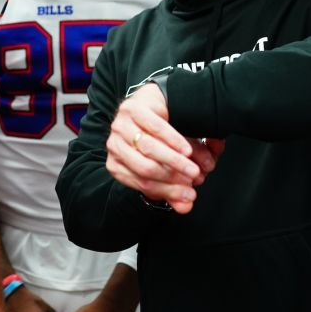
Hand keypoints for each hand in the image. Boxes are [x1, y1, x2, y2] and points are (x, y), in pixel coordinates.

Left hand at [106, 83, 220, 213]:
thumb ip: (173, 188)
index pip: (143, 184)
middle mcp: (114, 146)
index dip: (168, 192)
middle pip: (146, 168)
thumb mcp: (164, 167)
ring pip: (150, 149)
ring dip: (175, 161)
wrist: (151, 103)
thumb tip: (185, 208)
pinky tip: (187, 149)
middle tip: (196, 179)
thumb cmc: (156, 139)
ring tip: (195, 167)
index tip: (190, 196)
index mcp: (117, 164)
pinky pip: (156, 128)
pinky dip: (174, 141)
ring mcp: (120, 126)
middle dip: (174, 177)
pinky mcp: (132, 109)